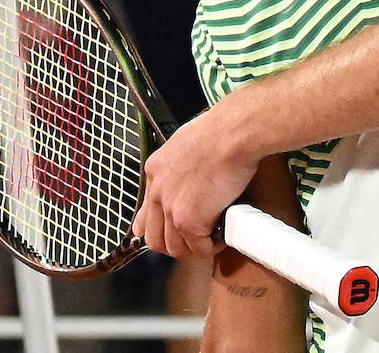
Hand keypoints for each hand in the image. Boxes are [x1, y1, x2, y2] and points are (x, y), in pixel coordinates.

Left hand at [133, 102, 259, 259]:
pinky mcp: (190, 222)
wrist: (233, 134)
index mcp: (155, 170)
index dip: (156, 226)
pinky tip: (221, 237)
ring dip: (193, 247)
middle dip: (173, 243)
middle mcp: (157, 192)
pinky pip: (200, 248)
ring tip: (210, 237)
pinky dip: (211, 247)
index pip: (145, 211)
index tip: (166, 230)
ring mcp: (171, 210)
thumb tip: (194, 168)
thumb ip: (182, 160)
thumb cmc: (221, 130)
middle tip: (193, 240)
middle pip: (154, 237)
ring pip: (174, 247)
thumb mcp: (189, 140)